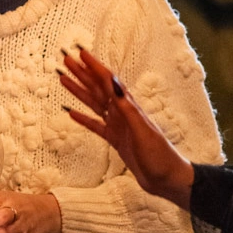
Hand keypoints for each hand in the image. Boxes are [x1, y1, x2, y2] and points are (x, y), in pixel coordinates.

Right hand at [59, 47, 193, 209]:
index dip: (94, 66)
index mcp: (128, 107)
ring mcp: (118, 126)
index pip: (108, 81)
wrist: (167, 178)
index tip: (81, 53)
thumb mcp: (142, 130)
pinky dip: (84, 119)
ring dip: (79, 92)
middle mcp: (122, 113)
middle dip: (82, 74)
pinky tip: (72, 113)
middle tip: (66, 61)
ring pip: (94, 104)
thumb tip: (114, 83)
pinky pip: (96, 126)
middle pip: (98, 89)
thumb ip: (127, 107)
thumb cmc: (159, 155)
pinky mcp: (116, 140)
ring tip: (64, 81)